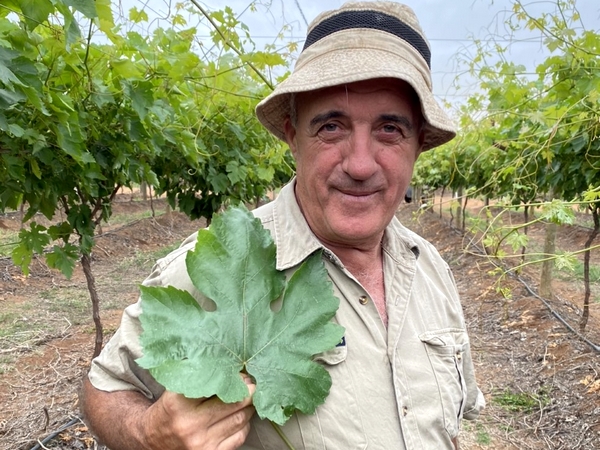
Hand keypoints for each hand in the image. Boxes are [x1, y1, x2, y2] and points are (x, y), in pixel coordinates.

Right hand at [141, 378, 255, 449]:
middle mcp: (191, 425)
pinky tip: (240, 415)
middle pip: (233, 404)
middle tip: (251, 384)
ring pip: (239, 420)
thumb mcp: (175, 389)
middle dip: (247, 392)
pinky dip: (244, 424)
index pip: (215, 386)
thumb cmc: (168, 409)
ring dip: (248, 407)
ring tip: (248, 398)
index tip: (241, 374)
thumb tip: (228, 363)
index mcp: (179, 404)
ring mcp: (202, 443)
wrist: (152, 440)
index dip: (233, 379)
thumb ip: (197, 374)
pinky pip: (239, 437)